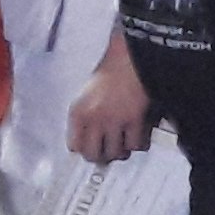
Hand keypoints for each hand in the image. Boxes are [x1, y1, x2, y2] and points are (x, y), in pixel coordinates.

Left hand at [67, 38, 152, 166]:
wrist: (130, 57)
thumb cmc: (110, 73)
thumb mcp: (87, 96)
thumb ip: (85, 118)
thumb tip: (87, 141)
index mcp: (78, 112)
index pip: (74, 146)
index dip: (84, 149)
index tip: (91, 149)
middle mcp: (93, 119)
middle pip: (93, 154)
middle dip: (101, 156)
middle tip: (108, 152)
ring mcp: (114, 120)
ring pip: (115, 153)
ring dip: (120, 151)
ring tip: (124, 144)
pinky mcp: (135, 119)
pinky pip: (135, 144)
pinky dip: (139, 143)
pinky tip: (139, 136)